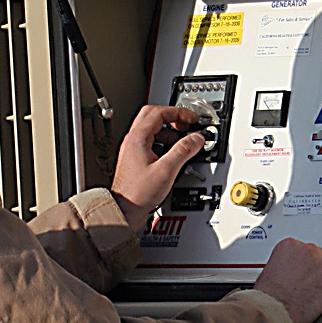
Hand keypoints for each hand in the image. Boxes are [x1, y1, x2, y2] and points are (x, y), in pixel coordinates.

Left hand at [112, 105, 205, 232]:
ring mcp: (133, 149)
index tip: (192, 119)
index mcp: (138, 138)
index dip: (179, 112)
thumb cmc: (138, 194)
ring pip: (152, 129)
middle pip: (153, 115)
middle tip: (186, 124)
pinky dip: (164, 143)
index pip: (159, 112)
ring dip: (169, 131)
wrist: (125, 210)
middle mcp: (132, 140)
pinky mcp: (135, 159)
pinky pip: (151, 142)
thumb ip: (183, 151)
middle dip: (172, 117)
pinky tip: (172, 155)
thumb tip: (196, 138)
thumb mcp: (166, 170)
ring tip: (182, 142)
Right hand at [253, 238, 321, 322]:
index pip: (309, 251)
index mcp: (291, 245)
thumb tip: (292, 271)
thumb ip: (285, 264)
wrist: (272, 312)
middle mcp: (309, 250)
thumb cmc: (267, 297)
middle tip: (311, 287)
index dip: (309, 266)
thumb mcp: (270, 270)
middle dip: (320, 273)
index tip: (305, 275)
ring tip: (317, 296)